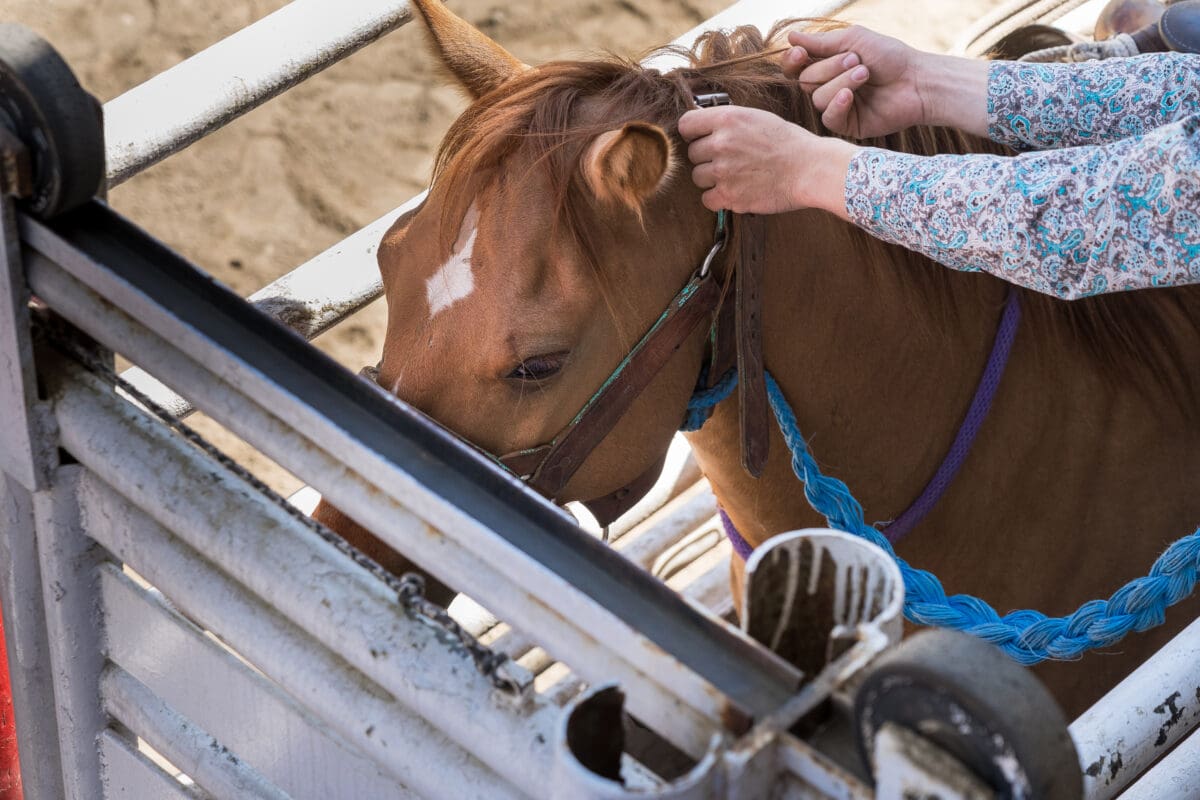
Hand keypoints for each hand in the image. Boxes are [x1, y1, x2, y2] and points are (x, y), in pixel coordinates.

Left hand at [677, 105, 857, 217]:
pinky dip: (717, 198)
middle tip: (730, 160)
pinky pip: (706, 199)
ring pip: (698, 177)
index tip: (701, 138)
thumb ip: (728, 121)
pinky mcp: (729, 196)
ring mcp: (723, 171)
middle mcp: (721, 144)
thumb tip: (703, 127)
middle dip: (707, 157)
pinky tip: (734, 191)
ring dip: (712, 178)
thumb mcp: (757, 117)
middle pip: (692, 154)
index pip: (686, 125)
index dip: (692, 133)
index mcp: (727, 118)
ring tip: (735, 175)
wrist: (810, 168)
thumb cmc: (788, 143)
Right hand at [781, 25, 929, 137]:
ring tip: (865, 74)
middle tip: (857, 61)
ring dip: (841, 82)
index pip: (796, 66)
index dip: (792, 61)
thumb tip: (791, 37)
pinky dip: (838, 104)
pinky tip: (851, 96)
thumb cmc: (890, 56)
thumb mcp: (854, 40)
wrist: (916, 80)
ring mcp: (837, 106)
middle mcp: (829, 86)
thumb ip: (821, 42)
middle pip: (805, 81)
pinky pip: (828, 118)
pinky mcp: (848, 124)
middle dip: (830, 68)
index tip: (800, 53)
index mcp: (828, 65)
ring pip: (817, 99)